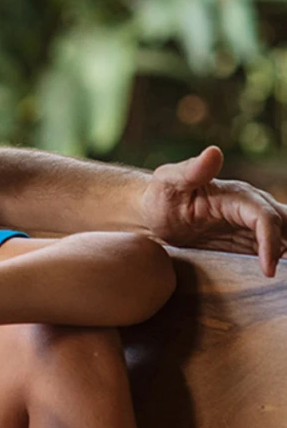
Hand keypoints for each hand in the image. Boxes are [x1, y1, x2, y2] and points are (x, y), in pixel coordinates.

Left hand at [140, 146, 284, 276]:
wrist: (154, 215)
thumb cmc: (160, 195)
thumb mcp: (168, 181)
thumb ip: (190, 170)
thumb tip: (214, 152)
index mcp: (238, 195)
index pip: (265, 217)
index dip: (270, 241)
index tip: (267, 269)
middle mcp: (253, 209)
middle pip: (286, 224)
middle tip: (285, 270)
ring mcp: (253, 227)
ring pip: (286, 237)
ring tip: (283, 276)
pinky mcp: (249, 242)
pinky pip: (274, 251)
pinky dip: (280, 261)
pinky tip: (278, 276)